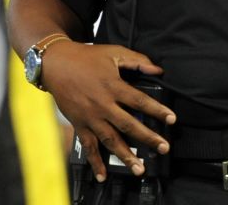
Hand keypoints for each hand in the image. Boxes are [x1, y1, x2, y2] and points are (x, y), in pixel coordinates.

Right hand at [40, 41, 175, 181]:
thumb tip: (157, 70)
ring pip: (111, 140)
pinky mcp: (79, 124)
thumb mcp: (114, 52)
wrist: (56, 64)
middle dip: (148, 138)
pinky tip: (103, 175)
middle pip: (129, 125)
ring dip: (126, 156)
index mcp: (113, 86)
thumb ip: (137, 61)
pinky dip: (95, 162)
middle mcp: (103, 104)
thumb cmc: (86, 57)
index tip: (171, 119)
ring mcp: (90, 117)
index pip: (140, 101)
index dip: (157, 110)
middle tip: (163, 148)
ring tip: (139, 168)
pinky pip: (88, 146)